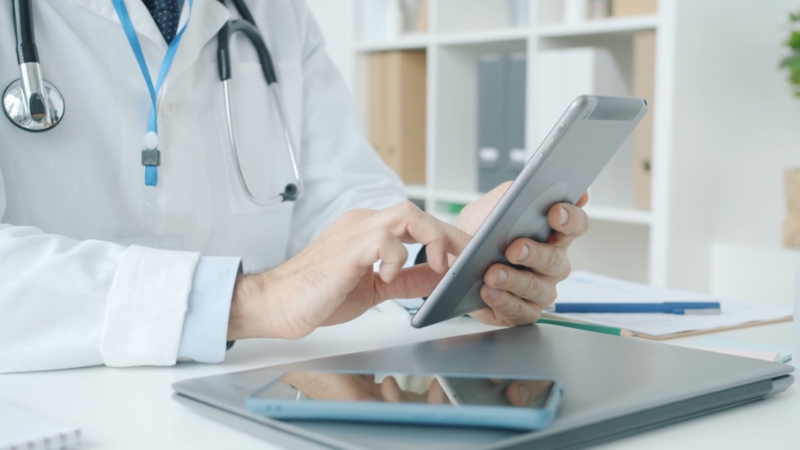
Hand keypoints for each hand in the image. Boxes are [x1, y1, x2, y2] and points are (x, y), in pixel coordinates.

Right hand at [227, 202, 469, 340]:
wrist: (278, 303)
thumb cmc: (318, 294)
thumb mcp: (376, 287)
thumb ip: (406, 278)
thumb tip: (438, 277)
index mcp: (368, 230)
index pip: (416, 222)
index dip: (445, 235)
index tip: (466, 253)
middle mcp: (363, 224)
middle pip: (416, 212)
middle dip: (448, 233)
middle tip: (466, 257)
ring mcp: (355, 232)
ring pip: (406, 214)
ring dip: (432, 237)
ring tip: (440, 263)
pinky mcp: (348, 248)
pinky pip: (385, 239)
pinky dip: (398, 256)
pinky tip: (391, 276)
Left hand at [457, 182, 588, 326]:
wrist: (454, 260)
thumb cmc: (480, 233)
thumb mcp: (491, 207)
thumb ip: (510, 194)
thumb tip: (530, 184)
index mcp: (553, 234)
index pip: (576, 224)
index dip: (570, 218)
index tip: (554, 212)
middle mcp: (553, 263)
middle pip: (556, 260)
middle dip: (535, 253)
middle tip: (513, 248)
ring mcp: (541, 290)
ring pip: (538, 289)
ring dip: (514, 280)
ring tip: (492, 273)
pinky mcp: (523, 311)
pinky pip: (521, 311)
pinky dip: (503, 301)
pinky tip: (488, 291)